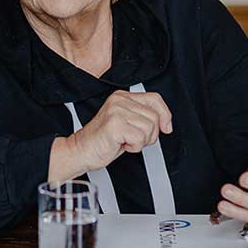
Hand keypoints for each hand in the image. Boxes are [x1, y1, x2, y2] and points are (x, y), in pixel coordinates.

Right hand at [49, 90, 171, 180]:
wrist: (81, 151)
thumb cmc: (103, 140)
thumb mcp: (126, 123)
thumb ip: (142, 116)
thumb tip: (165, 122)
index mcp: (122, 97)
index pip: (155, 98)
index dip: (165, 114)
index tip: (166, 127)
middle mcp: (119, 100)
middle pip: (155, 116)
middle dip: (150, 134)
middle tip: (133, 139)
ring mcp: (117, 111)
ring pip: (149, 128)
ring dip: (141, 141)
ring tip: (126, 141)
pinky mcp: (115, 124)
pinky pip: (140, 138)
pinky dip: (134, 147)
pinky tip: (121, 144)